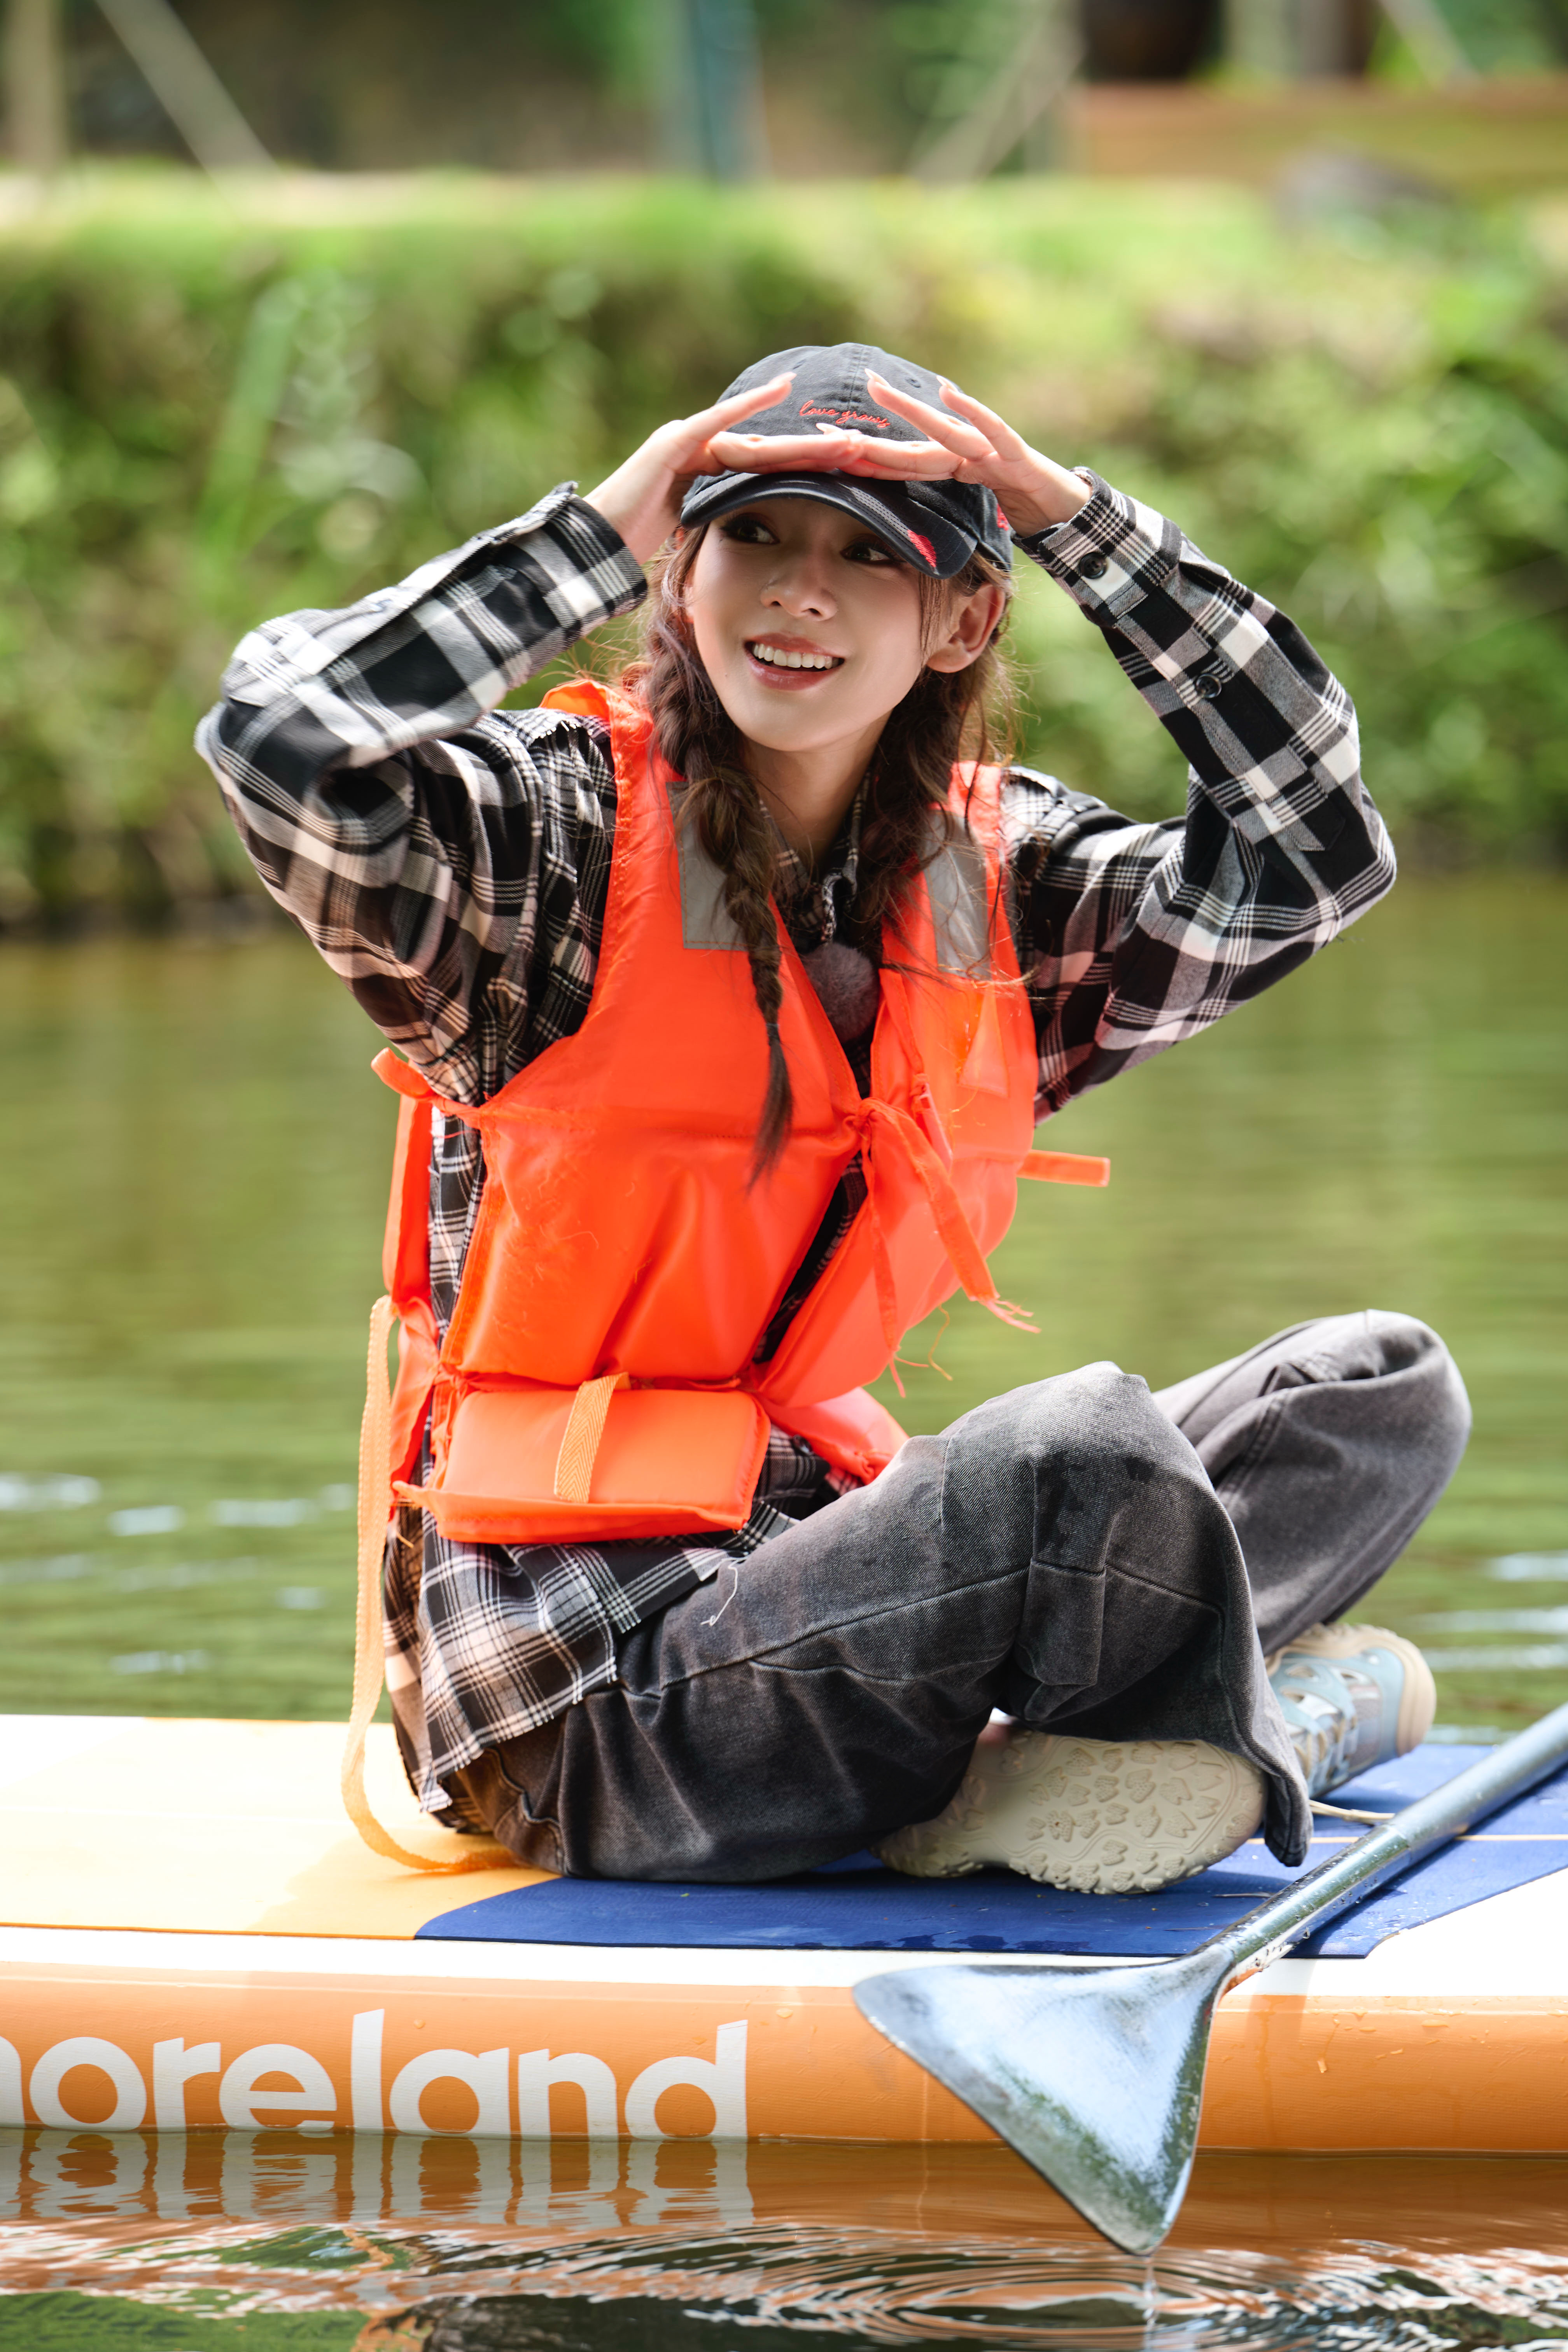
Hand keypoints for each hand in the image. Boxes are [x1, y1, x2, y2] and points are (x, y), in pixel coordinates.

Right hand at [585, 374, 871, 566]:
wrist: (597, 541)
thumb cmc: (637, 542)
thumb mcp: (693, 531)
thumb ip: (717, 520)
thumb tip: (746, 536)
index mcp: (709, 471)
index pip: (768, 468)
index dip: (807, 466)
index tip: (846, 468)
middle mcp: (702, 447)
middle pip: (770, 449)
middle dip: (816, 450)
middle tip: (861, 446)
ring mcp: (686, 440)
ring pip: (755, 438)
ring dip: (799, 438)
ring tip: (841, 437)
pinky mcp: (672, 443)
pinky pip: (716, 422)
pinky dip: (747, 406)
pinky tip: (780, 389)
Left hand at [826, 373, 1090, 539]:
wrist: (1065, 511)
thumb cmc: (1017, 511)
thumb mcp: (968, 518)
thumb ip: (938, 516)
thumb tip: (899, 536)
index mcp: (949, 471)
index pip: (898, 466)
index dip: (861, 459)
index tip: (822, 448)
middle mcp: (964, 455)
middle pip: (910, 444)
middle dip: (871, 431)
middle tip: (828, 415)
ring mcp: (990, 451)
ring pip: (943, 431)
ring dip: (910, 412)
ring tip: (879, 391)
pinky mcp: (1017, 455)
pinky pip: (993, 430)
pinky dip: (973, 412)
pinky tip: (949, 393)